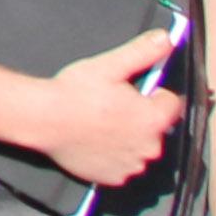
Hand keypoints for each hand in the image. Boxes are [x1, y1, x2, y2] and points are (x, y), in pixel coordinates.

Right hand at [21, 30, 186, 192]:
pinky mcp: (113, 177)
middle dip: (142, 117)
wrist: (43, 120)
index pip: (171, 103)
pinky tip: (97, 141)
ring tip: (103, 123)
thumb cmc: (75, 92)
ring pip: (140, 147)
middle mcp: (148, 147)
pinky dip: (115, 155)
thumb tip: (166, 38)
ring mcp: (131, 166)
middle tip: (114, 106)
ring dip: (130, 138)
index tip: (135, 91)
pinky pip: (123, 165)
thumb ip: (142, 52)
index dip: (154, 94)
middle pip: (156, 128)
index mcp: (153, 119)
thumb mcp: (109, 65)